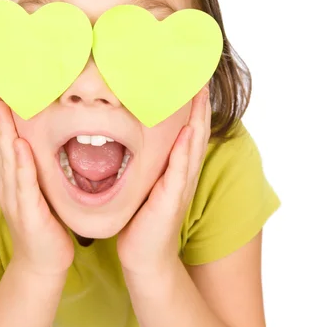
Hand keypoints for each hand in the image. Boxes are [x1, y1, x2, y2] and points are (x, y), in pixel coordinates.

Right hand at [0, 85, 73, 277]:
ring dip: (3, 132)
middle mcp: (8, 185)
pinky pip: (25, 185)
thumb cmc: (44, 224)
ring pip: (8, 160)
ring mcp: (15, 199)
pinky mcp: (28, 213)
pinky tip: (20, 145)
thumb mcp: (37, 190)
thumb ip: (34, 168)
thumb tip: (39, 142)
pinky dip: (22, 164)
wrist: (43, 263)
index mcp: (10, 178)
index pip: (1, 141)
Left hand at [117, 84, 211, 276]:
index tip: (188, 75)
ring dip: (198, 117)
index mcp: (174, 168)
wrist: (143, 255)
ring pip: (193, 145)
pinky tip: (188, 131)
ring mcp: (180, 186)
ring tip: (200, 90)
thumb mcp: (142, 184)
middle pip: (196, 130)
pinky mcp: (171, 200)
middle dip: (199, 101)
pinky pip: (181, 171)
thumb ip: (142, 163)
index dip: (190, 103)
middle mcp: (182, 173)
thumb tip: (126, 138)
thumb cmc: (140, 220)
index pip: (186, 129)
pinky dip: (186, 150)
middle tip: (200, 71)